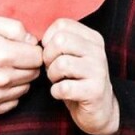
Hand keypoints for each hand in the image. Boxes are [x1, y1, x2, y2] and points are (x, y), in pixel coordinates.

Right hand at [0, 14, 41, 115]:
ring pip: (25, 88)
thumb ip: (14, 27)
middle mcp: (2, 78)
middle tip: (10, 57)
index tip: (22, 48)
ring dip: (18, 79)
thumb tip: (32, 41)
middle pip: (34, 73)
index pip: (38, 56)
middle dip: (26, 64)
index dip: (32, 50)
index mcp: (3, 54)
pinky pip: (14, 102)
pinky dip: (9, 93)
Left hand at [42, 19, 119, 134]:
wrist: (100, 109)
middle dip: (48, 57)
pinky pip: (64, 87)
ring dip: (52, 75)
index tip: (52, 53)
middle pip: (60, 41)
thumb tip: (34, 38)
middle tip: (52, 68)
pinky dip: (56, 92)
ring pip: (61, 64)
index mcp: (92, 38)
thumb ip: (59, 42)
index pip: (62, 24)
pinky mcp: (95, 91)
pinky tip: (61, 93)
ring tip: (58, 81)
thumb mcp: (72, 55)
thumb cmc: (78, 80)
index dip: (48, 39)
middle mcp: (98, 51)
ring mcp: (98, 71)